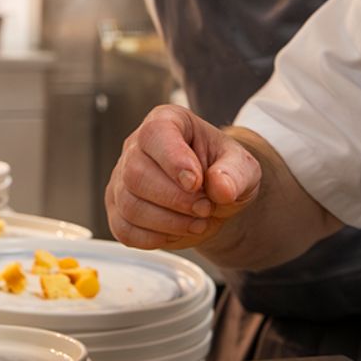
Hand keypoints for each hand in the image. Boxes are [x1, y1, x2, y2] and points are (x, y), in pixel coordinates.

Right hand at [106, 104, 261, 251]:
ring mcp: (121, 179)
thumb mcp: (242, 166)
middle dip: (175, 200)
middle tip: (205, 208)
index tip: (196, 183)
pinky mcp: (118, 210)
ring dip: (169, 222)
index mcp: (166, 121)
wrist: (214, 196)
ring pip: (129, 205)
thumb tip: (221, 188)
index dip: (174, 160)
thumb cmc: (223, 171)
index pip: (156, 133)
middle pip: (135, 174)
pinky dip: (155, 238)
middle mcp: (136, 146)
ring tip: (197, 221)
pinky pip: (124, 230)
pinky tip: (176, 231)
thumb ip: (235, 173)